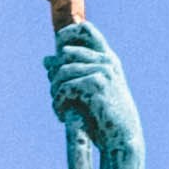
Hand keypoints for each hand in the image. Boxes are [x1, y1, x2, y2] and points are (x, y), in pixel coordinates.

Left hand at [45, 23, 140, 163]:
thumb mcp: (87, 92)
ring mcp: (103, 71)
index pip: (87, 29)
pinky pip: (65, 87)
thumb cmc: (105, 117)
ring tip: (58, 106)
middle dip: (55, 73)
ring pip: (62, 71)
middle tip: (55, 94)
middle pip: (66, 52)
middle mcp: (107, 61)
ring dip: (54, 91)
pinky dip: (58, 102)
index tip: (56, 49)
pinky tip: (61, 114)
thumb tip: (45, 60)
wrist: (123, 139)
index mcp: (108, 59)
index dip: (67, 33)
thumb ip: (69, 74)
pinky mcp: (97, 85)